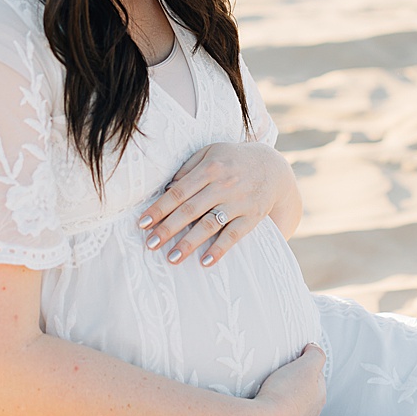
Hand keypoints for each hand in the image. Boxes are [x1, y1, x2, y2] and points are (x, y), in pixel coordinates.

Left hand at [138, 141, 287, 266]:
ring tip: (172, 258)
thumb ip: (187, 169)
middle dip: (168, 228)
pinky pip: (234, 235)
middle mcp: (224, 186)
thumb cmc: (232, 160)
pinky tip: (205, 262)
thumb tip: (166, 189)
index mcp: (210, 168)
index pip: (178, 192)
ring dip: (189, 243)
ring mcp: (239, 202)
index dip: (159, 208)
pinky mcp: (253, 216)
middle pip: (190, 210)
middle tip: (150, 244)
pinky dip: (220, 249)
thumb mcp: (210, 153)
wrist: (274, 167)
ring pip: (210, 225)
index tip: (142, 223)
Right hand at [250, 343, 326, 415]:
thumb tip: (315, 348)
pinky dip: (275, 410)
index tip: (290, 359)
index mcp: (320, 394)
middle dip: (294, 382)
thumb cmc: (285, 393)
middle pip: (305, 390)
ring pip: (293, 404)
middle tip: (278, 373)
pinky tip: (265, 405)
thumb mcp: (305, 366)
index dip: (304, 364)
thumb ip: (315, 355)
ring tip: (269, 389)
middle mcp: (313, 411)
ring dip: (284, 396)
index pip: (316, 375)